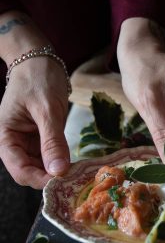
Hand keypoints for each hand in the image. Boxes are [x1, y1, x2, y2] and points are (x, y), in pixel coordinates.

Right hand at [0, 13, 69, 188]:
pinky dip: (62, 159)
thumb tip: (58, 170)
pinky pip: (51, 154)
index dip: (39, 179)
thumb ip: (52, 140)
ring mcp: (30, 140)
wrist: (40, 60)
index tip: (63, 182)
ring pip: (42, 165)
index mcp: (6, 136)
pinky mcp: (43, 136)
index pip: (19, 169)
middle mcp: (16, 142)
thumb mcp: (47, 109)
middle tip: (75, 180)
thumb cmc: (38, 79)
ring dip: (58, 170)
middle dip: (50, 177)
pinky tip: (77, 162)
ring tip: (79, 173)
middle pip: (30, 171)